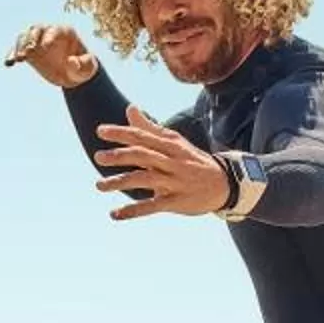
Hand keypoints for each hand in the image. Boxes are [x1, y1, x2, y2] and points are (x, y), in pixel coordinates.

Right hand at [3, 23, 99, 88]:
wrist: (72, 75)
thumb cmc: (83, 68)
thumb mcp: (88, 68)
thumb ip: (83, 64)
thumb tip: (71, 61)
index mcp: (65, 33)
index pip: (55, 30)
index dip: (50, 36)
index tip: (45, 46)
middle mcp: (49, 33)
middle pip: (37, 30)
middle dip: (32, 39)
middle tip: (29, 51)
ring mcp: (37, 42)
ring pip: (24, 38)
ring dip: (20, 46)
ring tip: (19, 59)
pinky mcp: (29, 52)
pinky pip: (17, 50)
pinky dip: (12, 54)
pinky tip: (8, 63)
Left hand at [91, 107, 227, 219]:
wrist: (225, 184)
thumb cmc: (193, 161)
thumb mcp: (174, 142)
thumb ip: (149, 128)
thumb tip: (130, 108)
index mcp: (171, 145)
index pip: (143, 136)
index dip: (122, 133)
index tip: (100, 131)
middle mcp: (172, 162)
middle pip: (143, 155)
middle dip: (120, 156)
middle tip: (98, 157)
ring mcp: (175, 182)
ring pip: (145, 179)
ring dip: (120, 182)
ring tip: (99, 185)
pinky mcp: (176, 202)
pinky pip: (152, 206)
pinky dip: (132, 210)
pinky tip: (114, 214)